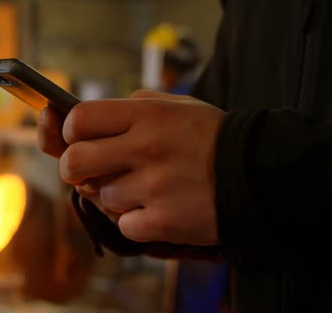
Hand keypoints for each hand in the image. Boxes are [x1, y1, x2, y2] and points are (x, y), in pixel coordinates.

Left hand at [38, 91, 224, 245]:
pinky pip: (123, 225)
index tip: (78, 137)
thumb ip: (132, 106)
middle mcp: (146, 147)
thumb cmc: (211, 137)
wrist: (261, 173)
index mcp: (146, 115)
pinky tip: (157, 210)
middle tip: (85, 171)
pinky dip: (134, 221)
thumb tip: (88, 118)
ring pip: (100, 197)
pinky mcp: (164, 220)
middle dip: (71, 168)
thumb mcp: (176, 106)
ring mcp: (154, 186)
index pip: (79, 118)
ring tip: (144, 188)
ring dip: (114, 196)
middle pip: (73, 161)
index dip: (70, 130)